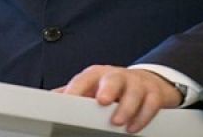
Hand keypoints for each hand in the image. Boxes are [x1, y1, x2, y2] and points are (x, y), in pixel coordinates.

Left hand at [54, 65, 181, 133]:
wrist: (145, 82)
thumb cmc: (112, 87)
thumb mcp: (91, 87)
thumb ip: (73, 93)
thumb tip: (50, 99)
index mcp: (97, 75)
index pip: (84, 79)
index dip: (76, 88)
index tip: (69, 100)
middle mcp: (116, 77)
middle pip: (113, 79)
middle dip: (108, 89)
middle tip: (102, 101)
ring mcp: (136, 84)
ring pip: (134, 91)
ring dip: (127, 107)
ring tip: (118, 121)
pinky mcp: (152, 93)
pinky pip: (151, 103)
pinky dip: (143, 116)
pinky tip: (134, 126)